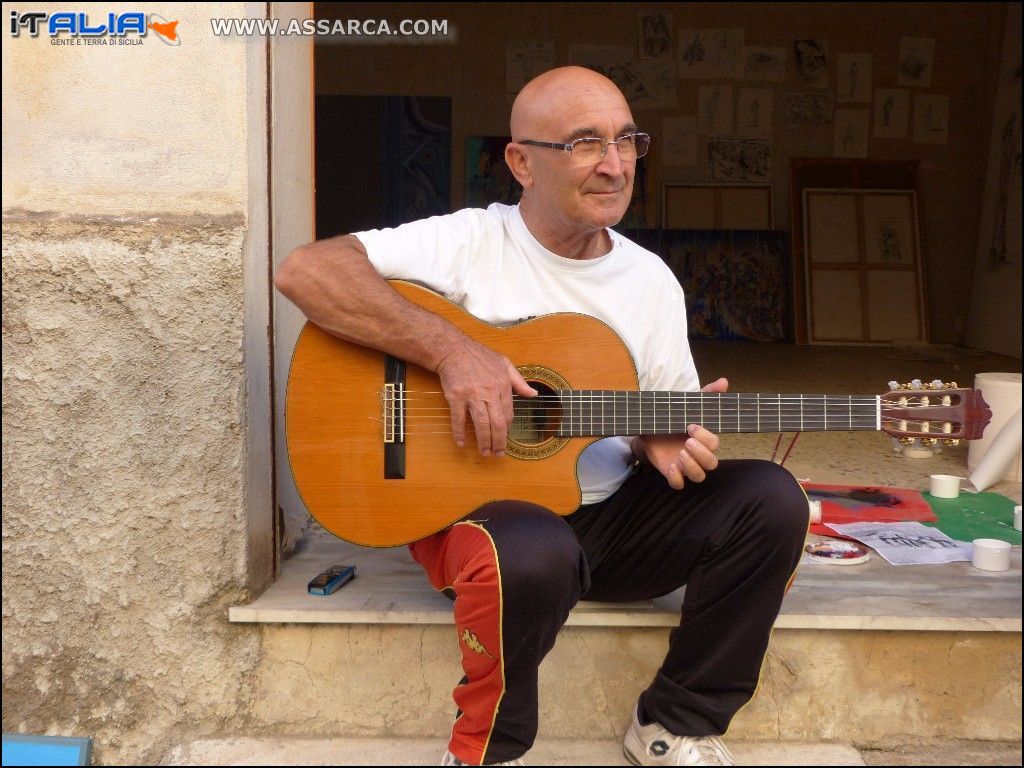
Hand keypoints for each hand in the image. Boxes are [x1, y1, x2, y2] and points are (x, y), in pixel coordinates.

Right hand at [435, 337, 537, 456]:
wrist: (453, 349)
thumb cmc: (479, 355)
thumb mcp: (504, 363)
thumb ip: (519, 381)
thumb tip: (534, 394)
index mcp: (502, 384)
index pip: (508, 413)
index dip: (507, 429)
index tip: (504, 438)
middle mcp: (489, 391)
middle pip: (497, 423)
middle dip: (499, 442)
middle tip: (498, 453)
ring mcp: (472, 395)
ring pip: (481, 424)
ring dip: (484, 441)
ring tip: (485, 452)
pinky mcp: (456, 396)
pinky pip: (458, 419)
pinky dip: (460, 433)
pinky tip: (462, 443)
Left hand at [633, 377, 727, 489]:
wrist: (647, 427)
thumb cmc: (672, 417)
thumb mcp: (687, 403)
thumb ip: (707, 393)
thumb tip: (724, 381)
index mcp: (703, 439)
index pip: (715, 444)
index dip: (706, 438)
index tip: (691, 426)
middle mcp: (697, 454)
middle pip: (712, 463)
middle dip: (701, 453)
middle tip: (687, 442)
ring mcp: (685, 465)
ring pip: (699, 476)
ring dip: (692, 466)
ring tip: (680, 454)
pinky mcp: (671, 473)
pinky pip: (679, 484)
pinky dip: (677, 479)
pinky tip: (671, 467)